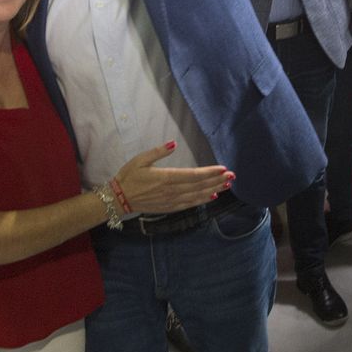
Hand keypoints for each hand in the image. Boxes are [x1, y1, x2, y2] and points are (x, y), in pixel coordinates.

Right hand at [112, 142, 232, 213]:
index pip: (193, 175)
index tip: (223, 168)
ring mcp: (171, 201)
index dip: (209, 172)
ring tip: (226, 185)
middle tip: (232, 176)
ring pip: (197, 195)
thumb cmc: (129, 176)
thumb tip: (173, 143)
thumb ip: (158, 152)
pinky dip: (201, 200)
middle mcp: (171, 191)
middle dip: (217, 181)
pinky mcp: (169, 207)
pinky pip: (189, 204)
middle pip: (199, 186)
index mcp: (165, 177)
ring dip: (213, 190)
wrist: (119, 198)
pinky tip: (211, 197)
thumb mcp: (140, 159)